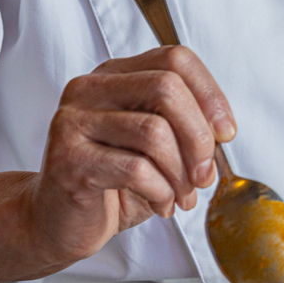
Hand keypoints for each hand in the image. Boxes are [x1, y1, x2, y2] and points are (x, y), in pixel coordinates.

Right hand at [27, 45, 235, 261]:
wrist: (58, 223)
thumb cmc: (111, 183)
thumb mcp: (154, 147)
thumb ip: (183, 127)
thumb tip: (221, 132)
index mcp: (114, 76)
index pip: (174, 59)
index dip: (210, 94)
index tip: (226, 133)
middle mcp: (89, 89)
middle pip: (166, 88)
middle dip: (199, 137)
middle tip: (204, 174)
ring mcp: (73, 121)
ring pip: (154, 132)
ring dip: (181, 174)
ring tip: (182, 197)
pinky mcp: (68, 160)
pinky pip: (135, 169)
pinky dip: (161, 192)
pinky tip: (161, 205)